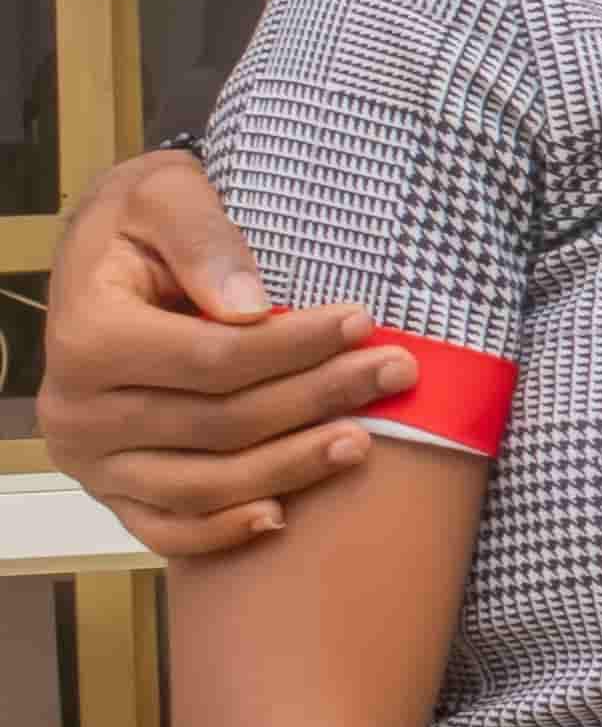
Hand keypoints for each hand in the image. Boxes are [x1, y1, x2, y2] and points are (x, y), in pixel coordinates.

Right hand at [39, 148, 409, 557]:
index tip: (363, 321)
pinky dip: (222, 531)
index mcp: (88, 336)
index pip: (214, 358)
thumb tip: (249, 307)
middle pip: (220, 423)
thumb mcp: (165, 194)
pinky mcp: (109, 490)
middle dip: (317, 398)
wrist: (103, 259)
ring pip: (202, 485)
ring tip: (363, 441)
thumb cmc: (143, 221)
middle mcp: (79, 409)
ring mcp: (91, 460)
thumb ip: (204, 241)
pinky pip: (166, 529)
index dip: (295, 347)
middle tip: (396, 372)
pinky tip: (282, 516)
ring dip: (290, 468)